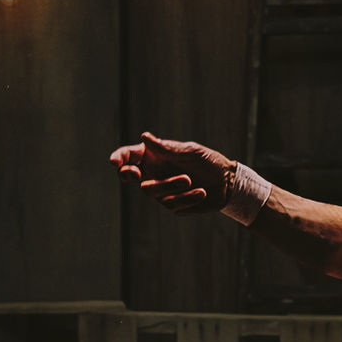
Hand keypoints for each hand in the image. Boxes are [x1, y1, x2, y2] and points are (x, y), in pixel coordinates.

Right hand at [108, 132, 236, 213]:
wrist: (226, 181)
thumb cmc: (207, 160)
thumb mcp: (189, 151)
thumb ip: (167, 149)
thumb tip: (144, 137)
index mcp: (154, 156)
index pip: (130, 155)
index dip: (119, 158)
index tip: (116, 162)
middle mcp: (154, 172)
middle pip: (130, 176)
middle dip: (129, 175)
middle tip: (135, 174)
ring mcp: (161, 190)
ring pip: (151, 191)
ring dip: (170, 186)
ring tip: (190, 180)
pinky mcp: (173, 204)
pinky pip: (171, 204)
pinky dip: (187, 198)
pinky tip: (201, 192)